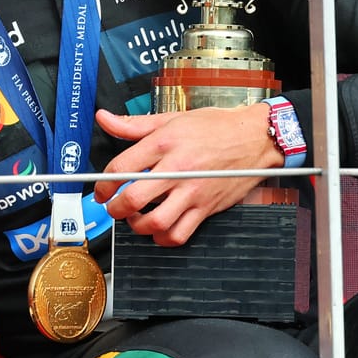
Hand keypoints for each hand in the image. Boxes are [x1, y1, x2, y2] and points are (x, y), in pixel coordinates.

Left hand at [91, 104, 283, 246]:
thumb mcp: (172, 119)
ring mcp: (193, 191)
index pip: (121, 167)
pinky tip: (159, 229)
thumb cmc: (216, 127)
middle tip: (113, 207)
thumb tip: (105, 119)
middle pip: (133, 199)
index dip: (103, 183)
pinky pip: (180, 234)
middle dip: (115, 209)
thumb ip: (134, 124)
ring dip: (137, 226)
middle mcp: (177, 169)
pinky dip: (163, 238)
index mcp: (164, 143)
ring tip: (135, 218)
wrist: (256, 138)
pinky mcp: (206, 207)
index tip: (102, 190)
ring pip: (155, 222)